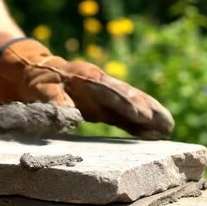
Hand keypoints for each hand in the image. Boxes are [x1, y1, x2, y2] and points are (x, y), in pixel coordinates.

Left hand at [0, 38, 173, 138]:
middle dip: (148, 109)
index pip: (111, 91)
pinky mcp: (105, 105)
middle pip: (130, 95)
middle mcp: (102, 84)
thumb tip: (70, 118)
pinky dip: (140, 123)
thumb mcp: (42, 91)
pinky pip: (126, 114)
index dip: (126, 103)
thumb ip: (55, 103)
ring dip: (151, 114)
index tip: (141, 114)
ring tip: (169, 127)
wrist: (37, 72)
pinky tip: (154, 133)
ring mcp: (106, 94)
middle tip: (166, 123)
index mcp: (88, 78)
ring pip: (133, 103)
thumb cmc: (39, 83)